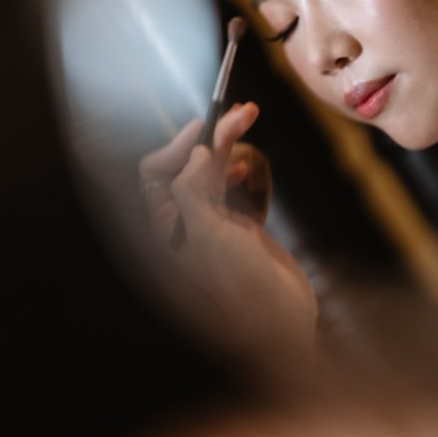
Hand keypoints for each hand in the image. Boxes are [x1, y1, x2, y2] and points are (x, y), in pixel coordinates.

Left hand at [139, 104, 317, 368]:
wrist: (281, 323)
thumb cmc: (241, 287)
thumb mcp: (210, 236)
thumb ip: (195, 191)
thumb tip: (196, 150)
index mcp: (166, 226)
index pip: (156, 172)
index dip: (179, 145)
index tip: (206, 127)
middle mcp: (185, 222)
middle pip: (189, 165)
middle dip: (211, 137)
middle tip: (241, 113)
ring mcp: (214, 223)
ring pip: (215, 171)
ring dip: (230, 146)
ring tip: (250, 119)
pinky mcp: (240, 227)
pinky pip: (235, 186)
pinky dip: (242, 169)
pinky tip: (248, 166)